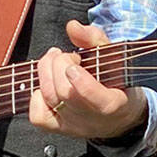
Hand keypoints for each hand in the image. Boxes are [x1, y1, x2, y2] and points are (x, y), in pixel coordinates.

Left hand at [30, 20, 147, 141]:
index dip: (81, 82)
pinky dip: (37, 96)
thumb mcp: (116, 58)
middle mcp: (92, 119)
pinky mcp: (59, 129)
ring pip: (49, 98)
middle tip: (68, 56)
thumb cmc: (118, 84)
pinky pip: (38, 116)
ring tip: (56, 61)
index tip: (75, 65)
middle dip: (60, 64)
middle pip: (65, 92)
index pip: (96, 99)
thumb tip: (72, 27)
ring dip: (46, 71)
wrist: (119, 117)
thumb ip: (95, 40)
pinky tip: (48, 85)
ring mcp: (73, 126)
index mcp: (114, 103)